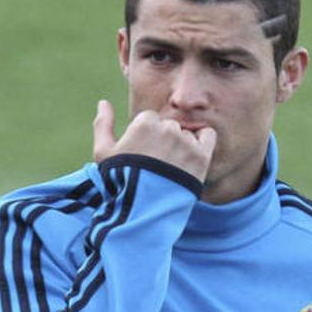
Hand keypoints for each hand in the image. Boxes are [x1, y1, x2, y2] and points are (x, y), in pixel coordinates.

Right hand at [92, 100, 216, 182]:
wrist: (144, 209)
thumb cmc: (120, 182)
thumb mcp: (103, 153)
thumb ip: (103, 124)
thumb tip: (103, 102)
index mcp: (145, 124)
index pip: (151, 119)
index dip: (146, 136)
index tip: (144, 154)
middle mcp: (168, 129)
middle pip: (169, 127)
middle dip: (164, 141)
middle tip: (158, 164)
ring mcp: (186, 142)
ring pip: (186, 134)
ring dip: (181, 145)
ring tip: (171, 168)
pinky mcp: (202, 156)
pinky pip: (208, 136)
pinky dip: (202, 142)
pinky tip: (192, 157)